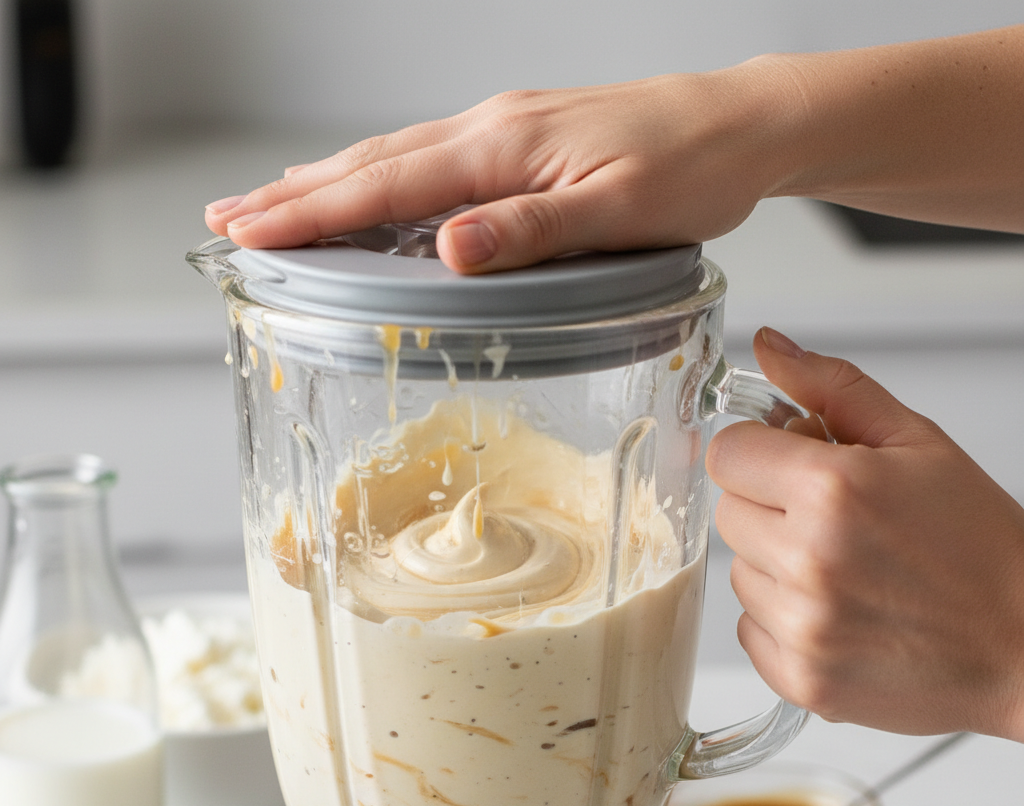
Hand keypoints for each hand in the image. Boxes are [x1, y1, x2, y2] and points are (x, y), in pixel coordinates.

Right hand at [204, 69, 789, 272]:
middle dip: (294, 195)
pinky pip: (432, 157)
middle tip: (230, 219)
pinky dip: (382, 176)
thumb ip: (533, 231)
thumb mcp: (618, 210)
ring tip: (275, 201)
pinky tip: (374, 189)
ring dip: (327, 182)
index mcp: (503, 148)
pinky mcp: (523, 140)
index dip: (312, 213)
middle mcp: (492, 130)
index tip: (250, 233)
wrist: (740, 124)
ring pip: (395, 156)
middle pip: (372, 164)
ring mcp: (505, 130)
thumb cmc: (691, 168)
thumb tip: (451, 250)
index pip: (386, 186)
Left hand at [707, 328, 1023, 740]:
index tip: (788, 461)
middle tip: (830, 518)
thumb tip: (769, 346)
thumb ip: (833, 388)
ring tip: (844, 569)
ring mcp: (800, 625)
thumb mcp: (918, 443)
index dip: (759, 452)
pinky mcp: (799, 677)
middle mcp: (807, 560)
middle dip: (768, 505)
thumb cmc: (981, 546)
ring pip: (737, 571)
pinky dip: (782, 619)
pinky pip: (748, 628)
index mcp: (832, 490)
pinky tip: (838, 611)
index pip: (727, 453)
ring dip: (775, 564)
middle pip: (727, 511)